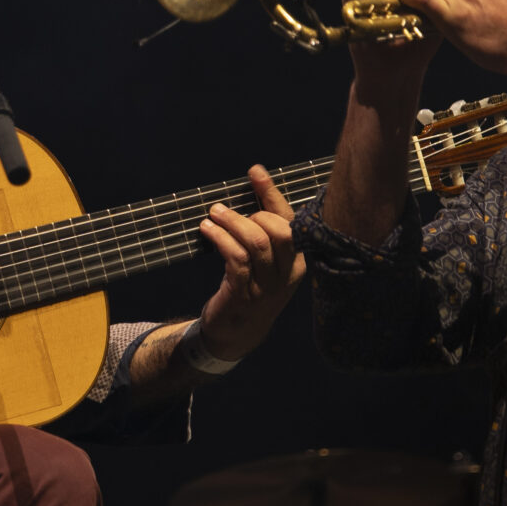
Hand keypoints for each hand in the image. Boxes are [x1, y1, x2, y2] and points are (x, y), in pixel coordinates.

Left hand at [189, 165, 305, 364]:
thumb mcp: (266, 263)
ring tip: (212, 215)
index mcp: (298, 262)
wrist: (236, 333)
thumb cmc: (250, 288)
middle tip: (223, 211)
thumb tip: (251, 191)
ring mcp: (267, 287)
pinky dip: (221, 239)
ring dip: (231, 222)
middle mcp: (288, 274)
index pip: (290, 222)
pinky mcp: (244, 294)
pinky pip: (236, 259)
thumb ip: (263, 233)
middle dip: (251, 212)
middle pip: (278, 231)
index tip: (254, 172)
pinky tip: (207, 231)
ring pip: (256, 243)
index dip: (271, 194)